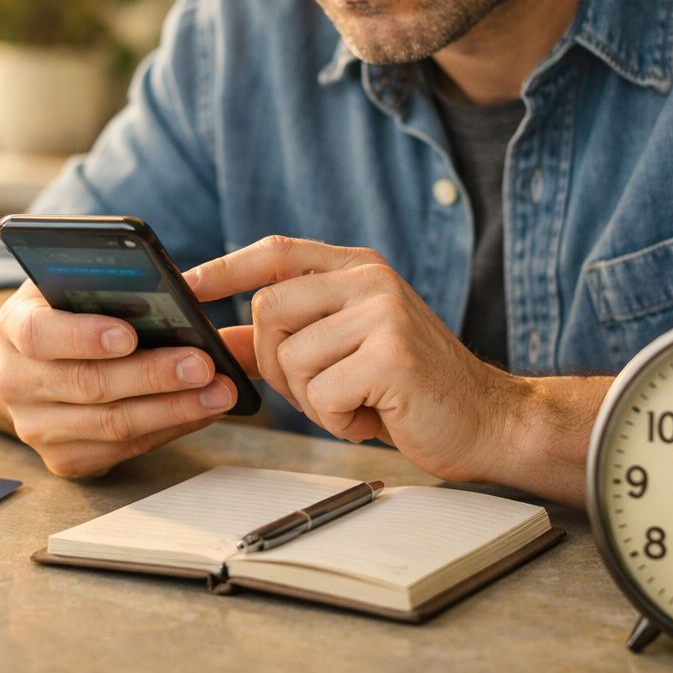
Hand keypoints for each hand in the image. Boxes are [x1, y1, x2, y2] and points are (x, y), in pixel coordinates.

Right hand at [0, 280, 249, 476]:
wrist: (38, 364)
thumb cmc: (71, 311)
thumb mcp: (75, 284)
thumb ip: (108, 284)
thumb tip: (176, 290)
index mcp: (12, 327)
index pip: (39, 334)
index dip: (83, 336)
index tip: (128, 335)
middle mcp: (14, 382)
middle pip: (87, 385)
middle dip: (152, 376)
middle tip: (203, 364)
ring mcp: (35, 428)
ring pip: (110, 425)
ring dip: (173, 409)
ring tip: (219, 391)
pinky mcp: (61, 460)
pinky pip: (122, 450)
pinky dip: (169, 429)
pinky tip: (202, 411)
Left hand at [186, 236, 516, 482]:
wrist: (488, 422)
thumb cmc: (409, 389)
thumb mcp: (341, 351)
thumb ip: (280, 341)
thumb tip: (213, 341)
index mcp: (356, 268)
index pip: (275, 251)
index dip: (224, 268)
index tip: (184, 286)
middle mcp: (370, 279)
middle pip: (268, 310)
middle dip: (276, 365)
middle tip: (320, 391)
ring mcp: (384, 313)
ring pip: (291, 359)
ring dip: (313, 401)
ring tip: (357, 403)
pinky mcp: (393, 355)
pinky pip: (321, 393)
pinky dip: (337, 420)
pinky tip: (373, 416)